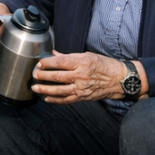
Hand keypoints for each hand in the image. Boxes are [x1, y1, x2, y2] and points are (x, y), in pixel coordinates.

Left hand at [31, 51, 147, 104]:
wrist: (119, 80)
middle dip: (43, 76)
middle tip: (34, 75)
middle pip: (57, 76)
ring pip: (59, 90)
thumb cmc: (105, 65)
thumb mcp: (88, 55)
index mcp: (82, 62)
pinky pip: (66, 100)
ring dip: (45, 89)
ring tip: (35, 88)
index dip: (47, 63)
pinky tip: (47, 98)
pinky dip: (55, 100)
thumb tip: (54, 53)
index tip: (39, 63)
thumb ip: (69, 55)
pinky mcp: (83, 97)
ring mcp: (81, 88)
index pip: (60, 62)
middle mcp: (80, 76)